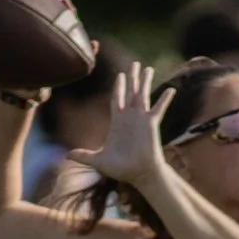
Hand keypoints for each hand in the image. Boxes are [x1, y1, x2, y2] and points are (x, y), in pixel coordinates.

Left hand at [62, 62, 167, 187]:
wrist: (139, 175)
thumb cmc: (122, 169)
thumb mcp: (99, 161)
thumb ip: (84, 155)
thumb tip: (67, 155)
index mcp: (117, 122)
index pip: (117, 99)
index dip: (118, 87)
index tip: (120, 75)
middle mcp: (130, 117)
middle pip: (131, 92)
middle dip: (132, 78)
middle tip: (134, 63)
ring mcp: (141, 119)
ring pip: (143, 95)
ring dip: (145, 82)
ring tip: (148, 68)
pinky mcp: (151, 124)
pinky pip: (158, 108)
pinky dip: (164, 99)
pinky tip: (171, 89)